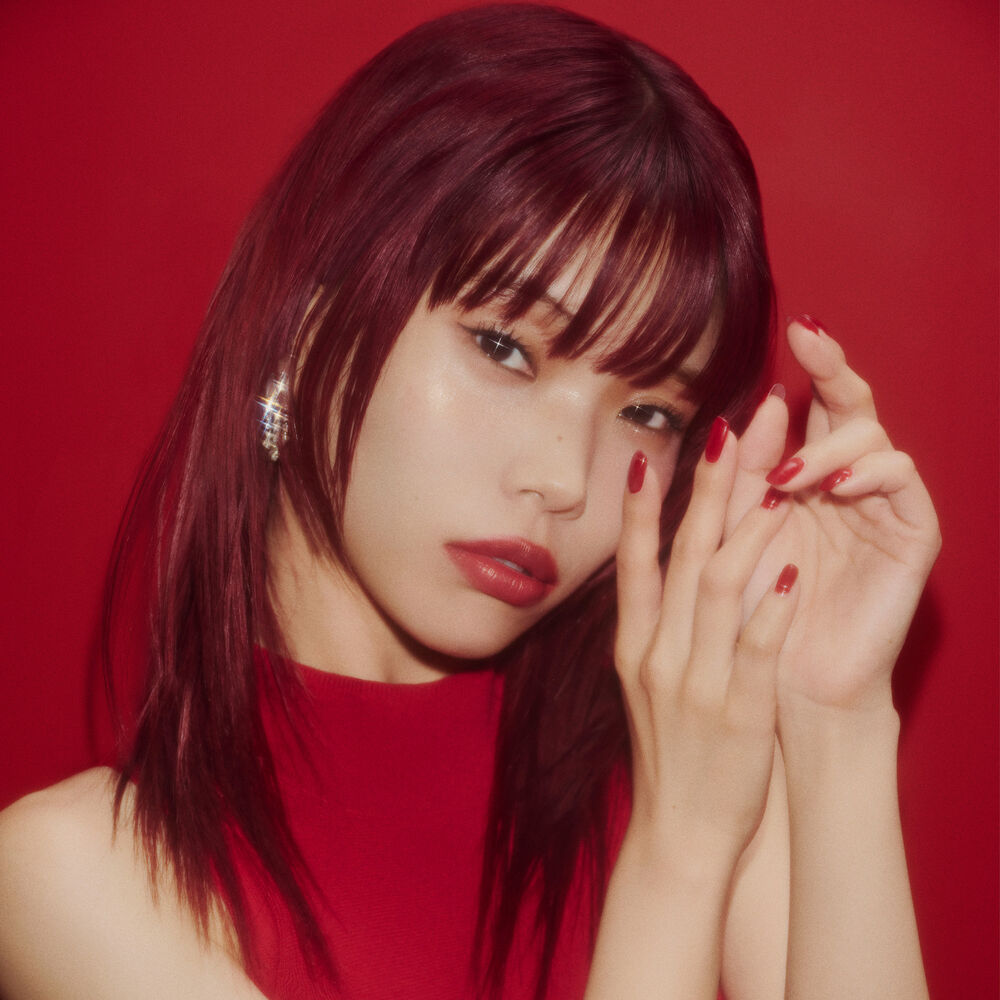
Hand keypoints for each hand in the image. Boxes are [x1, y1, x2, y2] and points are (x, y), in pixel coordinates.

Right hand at [614, 430, 798, 869]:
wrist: (679, 835)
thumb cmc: (671, 755)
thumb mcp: (645, 685)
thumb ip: (654, 626)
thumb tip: (660, 569)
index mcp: (634, 646)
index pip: (635, 563)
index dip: (640, 508)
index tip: (647, 456)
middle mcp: (657, 654)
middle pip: (683, 557)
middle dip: (706, 490)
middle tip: (729, 431)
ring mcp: (694, 682)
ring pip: (718, 589)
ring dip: (747, 531)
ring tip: (776, 481)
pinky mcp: (737, 712)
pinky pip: (754, 648)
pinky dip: (770, 607)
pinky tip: (790, 569)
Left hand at [730, 317, 940, 715]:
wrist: (779, 681)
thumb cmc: (750, 610)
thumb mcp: (737, 529)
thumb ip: (746, 474)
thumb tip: (762, 404)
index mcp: (803, 478)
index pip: (813, 410)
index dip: (814, 367)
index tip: (796, 327)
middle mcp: (845, 484)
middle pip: (853, 409)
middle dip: (835, 370)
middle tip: (811, 339)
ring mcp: (880, 508)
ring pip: (875, 439)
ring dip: (832, 442)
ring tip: (791, 475)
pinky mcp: (909, 537)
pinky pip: (904, 482)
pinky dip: (871, 473)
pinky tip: (835, 486)